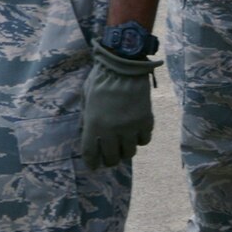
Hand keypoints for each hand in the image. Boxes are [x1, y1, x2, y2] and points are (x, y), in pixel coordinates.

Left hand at [81, 43, 158, 169]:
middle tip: (110, 157)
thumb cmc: (101, 78)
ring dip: (125, 152)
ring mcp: (130, 127)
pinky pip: (144, 140)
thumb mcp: (86, 97)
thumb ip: (86, 117)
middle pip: (112, 158)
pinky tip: (136, 134)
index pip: (91, 153)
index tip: (93, 166)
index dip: (91, 163)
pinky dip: (140, 140)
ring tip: (124, 146)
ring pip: (130, 153)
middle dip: (110, 160)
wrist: (125, 65)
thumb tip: (85, 133)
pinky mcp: (146, 121)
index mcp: (94, 124)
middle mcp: (112, 130)